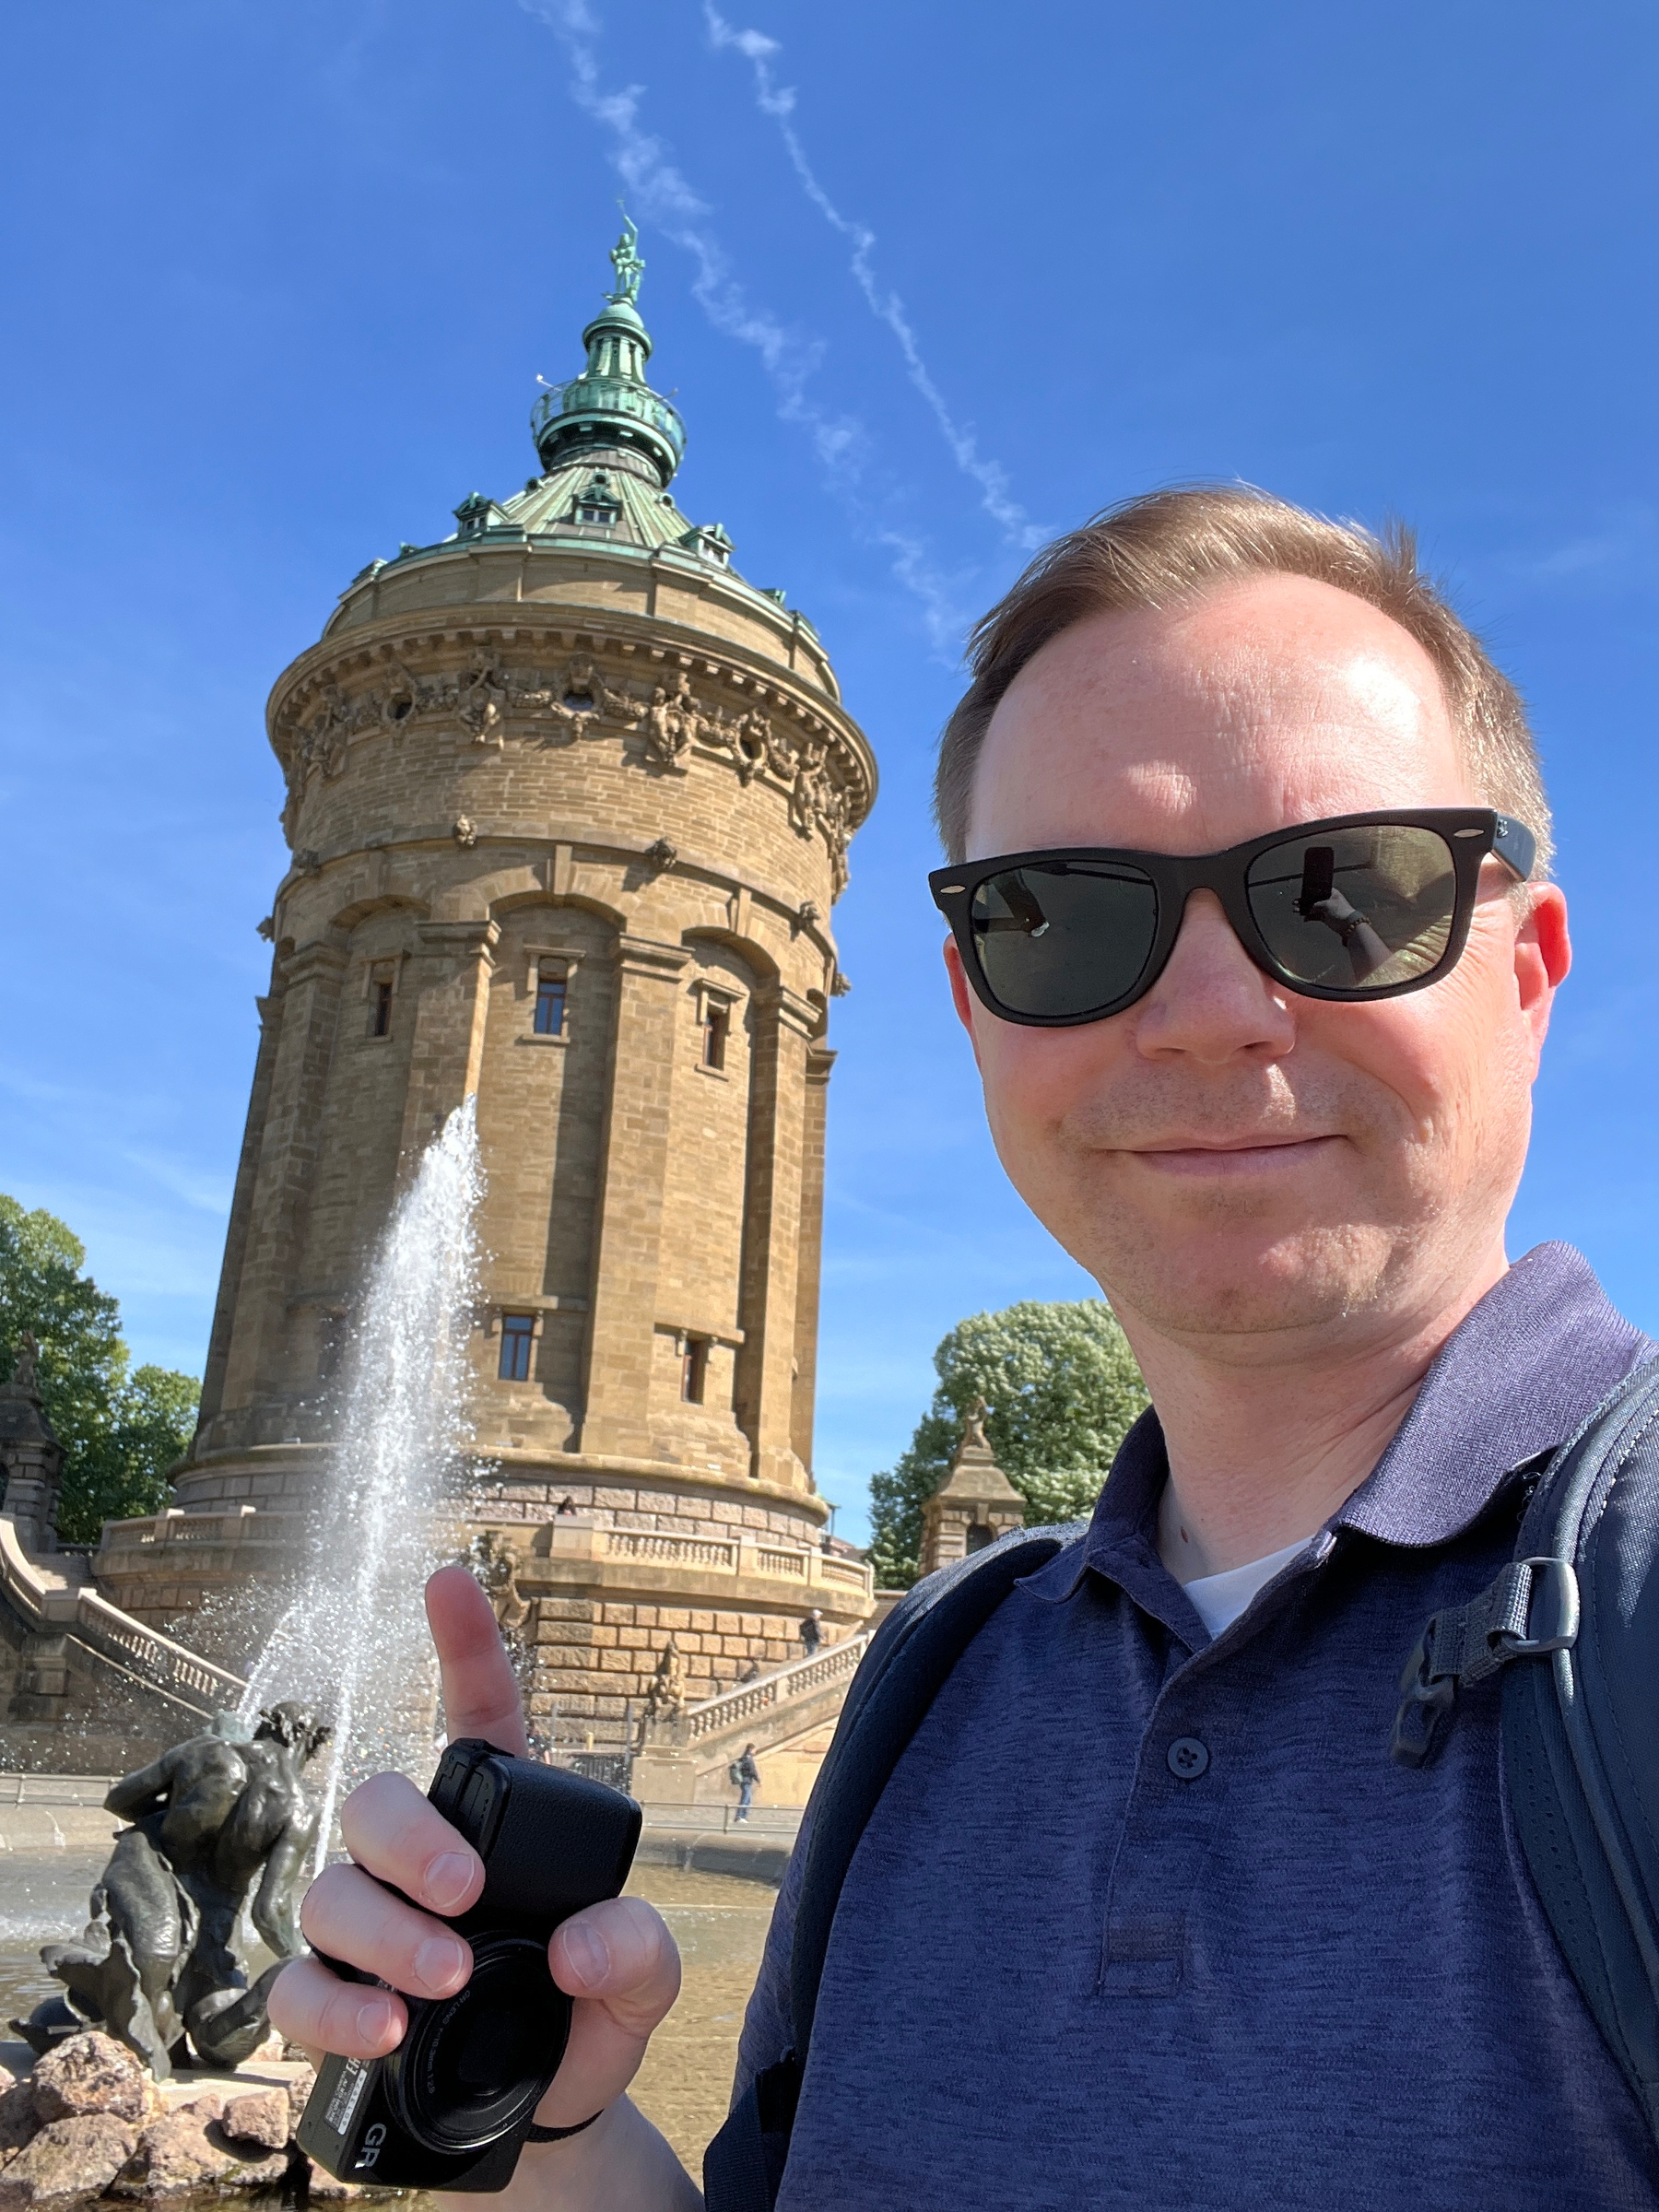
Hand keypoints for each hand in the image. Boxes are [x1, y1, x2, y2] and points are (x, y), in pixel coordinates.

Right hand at [269, 1564, 682, 2130]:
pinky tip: (383, 2028)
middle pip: (377, 1803)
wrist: (551, 2121)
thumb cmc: (589, 2017)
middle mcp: (421, 1863)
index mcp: (501, 1822)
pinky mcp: (333, 2003)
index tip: (448, 1578)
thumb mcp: (645, 1981)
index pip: (478, 1715)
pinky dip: (333, 2008)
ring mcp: (368, 1931)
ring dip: (384, 1935)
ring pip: (331, 1892)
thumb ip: (637, 1949)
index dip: (464, 1642)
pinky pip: (293, 1988)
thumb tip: (575, 1950)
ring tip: (442, 1983)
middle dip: (411, 1842)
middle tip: (465, 1897)